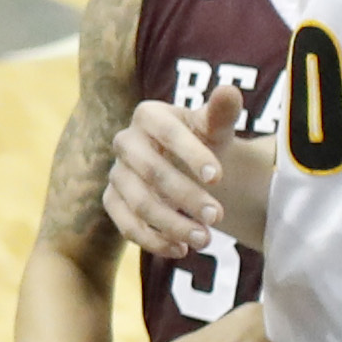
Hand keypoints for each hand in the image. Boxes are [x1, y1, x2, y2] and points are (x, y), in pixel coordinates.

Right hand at [104, 80, 244, 257]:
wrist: (190, 166)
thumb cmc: (205, 141)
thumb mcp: (216, 128)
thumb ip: (222, 112)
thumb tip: (229, 90)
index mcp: (149, 115)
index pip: (167, 133)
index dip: (192, 154)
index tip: (219, 176)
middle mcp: (126, 142)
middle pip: (152, 172)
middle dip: (186, 196)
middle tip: (219, 217)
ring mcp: (117, 173)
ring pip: (138, 203)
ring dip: (172, 224)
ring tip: (205, 240)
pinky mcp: (113, 201)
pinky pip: (125, 225)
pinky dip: (153, 240)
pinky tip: (181, 250)